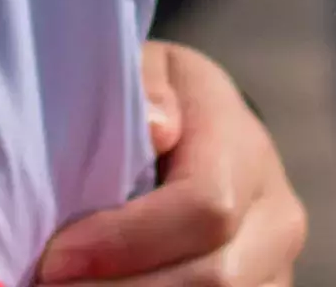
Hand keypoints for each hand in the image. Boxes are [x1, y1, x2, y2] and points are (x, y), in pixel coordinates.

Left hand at [38, 40, 306, 284]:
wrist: (207, 134)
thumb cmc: (160, 101)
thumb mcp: (147, 69)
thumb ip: (146, 88)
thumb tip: (157, 128)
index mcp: (246, 148)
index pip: (204, 208)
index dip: (126, 240)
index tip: (58, 256)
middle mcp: (277, 215)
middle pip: (214, 278)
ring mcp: (277, 266)